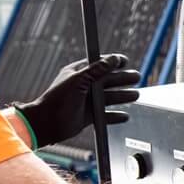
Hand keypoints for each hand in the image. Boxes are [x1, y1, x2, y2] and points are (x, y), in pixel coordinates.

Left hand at [14, 54, 139, 148]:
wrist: (46, 124)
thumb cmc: (57, 99)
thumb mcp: (78, 80)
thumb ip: (97, 69)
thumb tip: (113, 59)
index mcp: (78, 73)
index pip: (99, 64)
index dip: (113, 62)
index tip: (125, 61)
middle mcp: (83, 86)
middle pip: (108, 81)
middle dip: (122, 79)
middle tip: (136, 77)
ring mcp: (86, 102)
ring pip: (109, 98)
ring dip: (122, 96)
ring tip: (135, 95)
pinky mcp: (87, 116)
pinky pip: (105, 115)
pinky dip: (115, 116)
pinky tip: (124, 116)